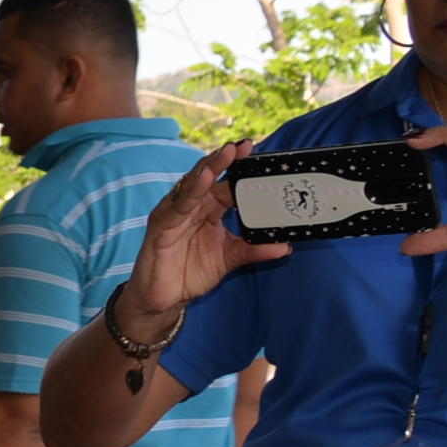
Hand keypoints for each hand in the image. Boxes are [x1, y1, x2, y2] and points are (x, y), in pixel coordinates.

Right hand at [117, 144, 287, 326]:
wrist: (163, 301)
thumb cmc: (190, 274)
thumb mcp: (229, 259)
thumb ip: (254, 250)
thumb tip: (285, 246)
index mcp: (207, 210)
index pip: (226, 184)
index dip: (241, 170)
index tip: (258, 154)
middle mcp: (190, 207)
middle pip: (208, 176)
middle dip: (226, 159)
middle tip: (246, 145)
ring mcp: (173, 214)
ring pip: (192, 185)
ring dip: (210, 168)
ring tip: (227, 153)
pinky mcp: (160, 227)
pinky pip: (177, 206)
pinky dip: (191, 191)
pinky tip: (204, 179)